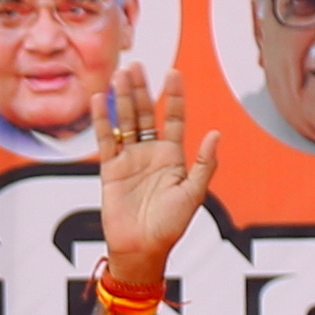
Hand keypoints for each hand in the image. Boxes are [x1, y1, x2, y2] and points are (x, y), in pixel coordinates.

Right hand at [92, 64, 219, 279]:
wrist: (141, 249)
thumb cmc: (170, 226)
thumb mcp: (193, 194)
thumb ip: (203, 164)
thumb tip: (214, 134)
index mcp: (173, 157)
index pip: (174, 118)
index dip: (174, 95)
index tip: (173, 72)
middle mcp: (150, 153)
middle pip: (146, 113)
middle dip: (141, 88)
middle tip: (136, 65)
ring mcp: (129, 160)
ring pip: (125, 122)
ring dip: (122, 98)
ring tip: (119, 74)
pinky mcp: (110, 170)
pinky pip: (106, 140)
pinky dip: (103, 120)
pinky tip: (100, 100)